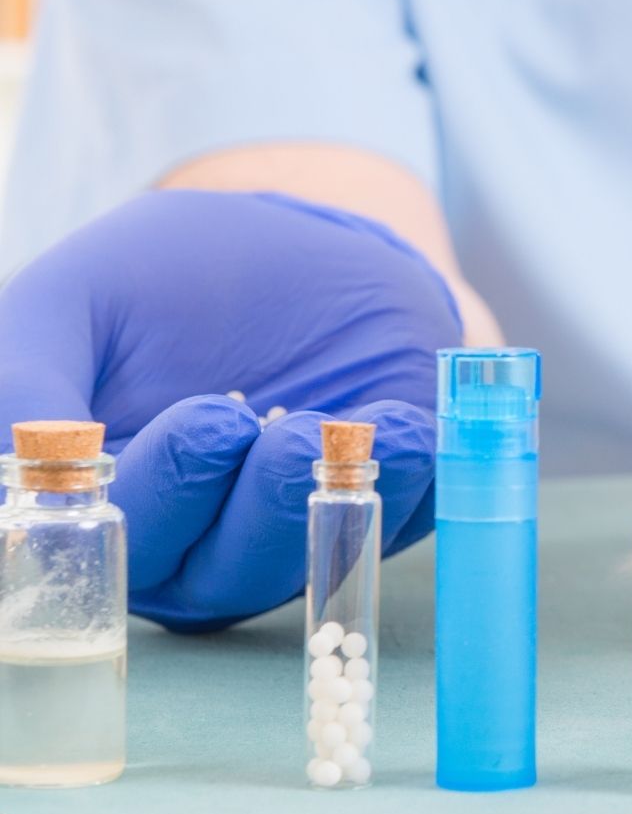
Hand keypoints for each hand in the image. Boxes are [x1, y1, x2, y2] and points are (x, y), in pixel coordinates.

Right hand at [0, 190, 461, 629]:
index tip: (199, 424)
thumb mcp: (77, 298)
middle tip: (262, 426)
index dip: (156, 499)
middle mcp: (197, 540)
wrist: (295, 239)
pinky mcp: (383, 503)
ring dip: (327, 497)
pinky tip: (408, 426)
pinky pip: (404, 519)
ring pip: (306, 558)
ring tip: (343, 426)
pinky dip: (411, 479)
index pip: (117, 543)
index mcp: (110, 505)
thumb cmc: (167, 278)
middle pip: (214, 574)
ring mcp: (293, 529)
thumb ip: (28, 371)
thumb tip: (30, 450)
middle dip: (247, 506)